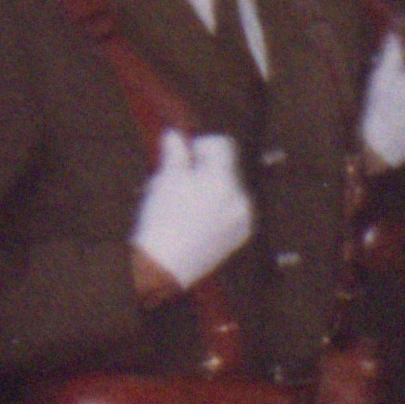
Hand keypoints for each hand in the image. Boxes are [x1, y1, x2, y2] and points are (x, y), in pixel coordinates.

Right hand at [127, 131, 253, 295]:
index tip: (187, 154)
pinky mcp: (241, 235)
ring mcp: (242, 218)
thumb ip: (175, 153)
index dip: (202, 144)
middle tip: (180, 182)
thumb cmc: (161, 223)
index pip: (222, 145)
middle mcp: (239, 198)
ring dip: (210, 189)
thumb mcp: (165, 179)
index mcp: (221, 180)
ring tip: (185, 205)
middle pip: (226, 168)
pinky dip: (217, 210)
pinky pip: (232, 211)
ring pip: (228, 190)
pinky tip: (196, 221)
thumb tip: (175, 136)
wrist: (164, 267)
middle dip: (204, 170)